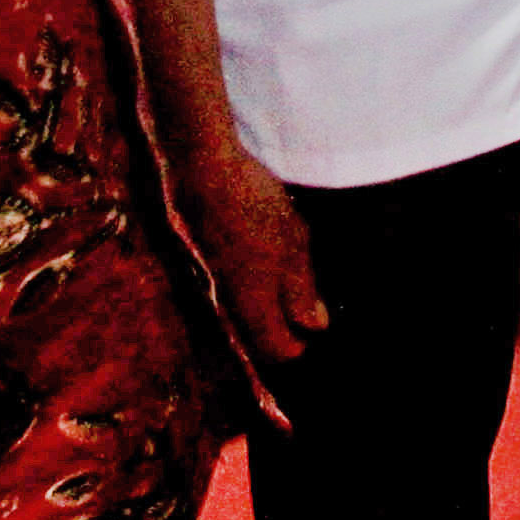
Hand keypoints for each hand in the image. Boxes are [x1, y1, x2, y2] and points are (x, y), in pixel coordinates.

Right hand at [177, 137, 325, 363]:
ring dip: (272, 304)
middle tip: (310, 302)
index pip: (276, 350)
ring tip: (294, 276)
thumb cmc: (254, 204)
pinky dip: (258, 285)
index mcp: (253, 302)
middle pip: (259, 336)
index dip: (299, 345)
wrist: (204, 168)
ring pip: (248, 312)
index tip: (316, 327)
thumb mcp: (292, 243)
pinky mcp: (209, 262)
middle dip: (286, 327)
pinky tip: (271, 257)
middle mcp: (229, 301)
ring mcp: (216, 282)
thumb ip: (302, 288)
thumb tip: (314, 325)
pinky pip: (237, 289)